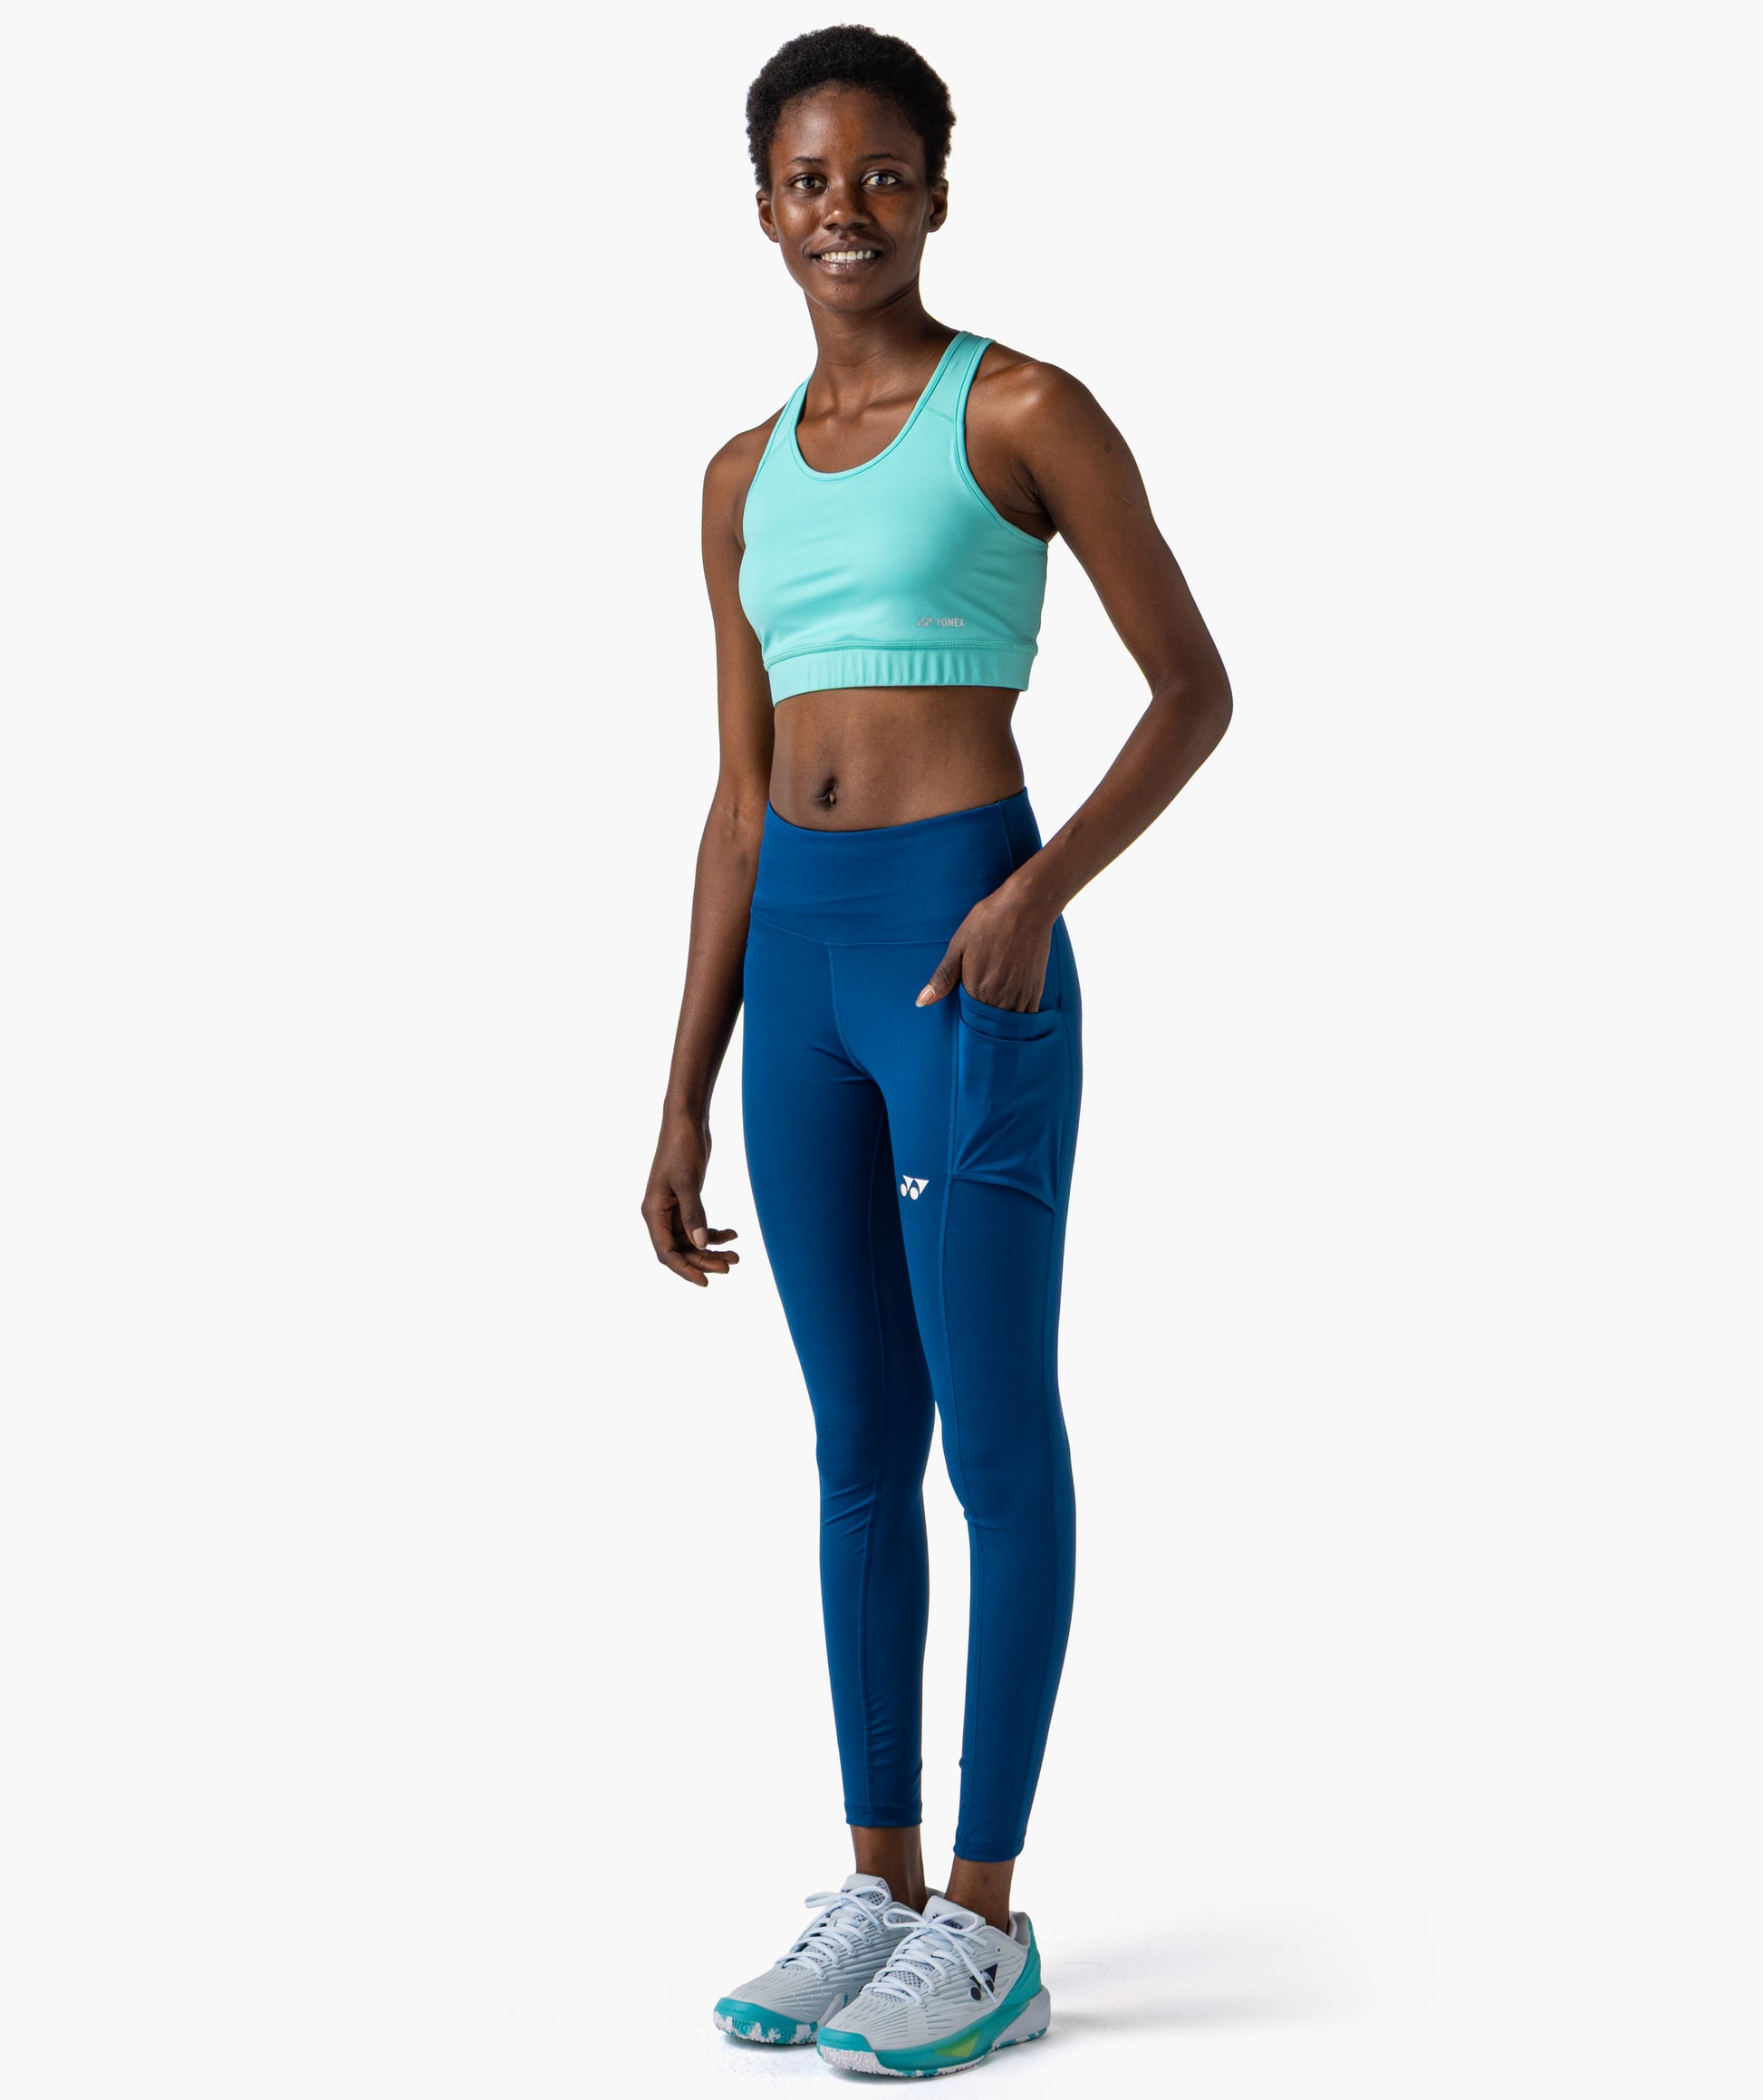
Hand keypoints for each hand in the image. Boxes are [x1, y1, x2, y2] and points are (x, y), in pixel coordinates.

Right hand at [642, 1111, 740, 1286]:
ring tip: (736, 1255)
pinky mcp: (686, 1200)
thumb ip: (693, 1214)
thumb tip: (700, 1244)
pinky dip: (714, 1232)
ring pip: (691, 1240)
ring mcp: (673, 1208)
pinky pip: (698, 1226)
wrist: (686, 1122)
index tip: (705, 1281)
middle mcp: (660, 1213)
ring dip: (712, 1249)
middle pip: (681, 1249)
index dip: (685, 1269)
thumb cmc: (681, 1147)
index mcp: (653, 1212)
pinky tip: (733, 1233)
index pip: (666, 1252)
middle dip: (705, 1260)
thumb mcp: (688, 1182)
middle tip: (731, 1265)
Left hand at [915, 877, 1054, 1013]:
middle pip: (988, 1025)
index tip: (963, 1013)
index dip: (964, 1018)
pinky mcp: (1035, 989)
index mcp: (975, 988)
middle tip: (978, 1018)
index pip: (967, 1020)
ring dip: (1001, 1025)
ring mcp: (1019, 994)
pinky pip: (1028, 1016)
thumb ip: (942, 978)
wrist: (1026, 906)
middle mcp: (998, 997)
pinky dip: (1020, 1020)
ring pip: (1008, 1024)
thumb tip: (921, 1002)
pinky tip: (1013, 1014)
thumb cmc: (988, 921)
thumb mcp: (958, 946)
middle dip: (982, 1025)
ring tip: (995, 1018)